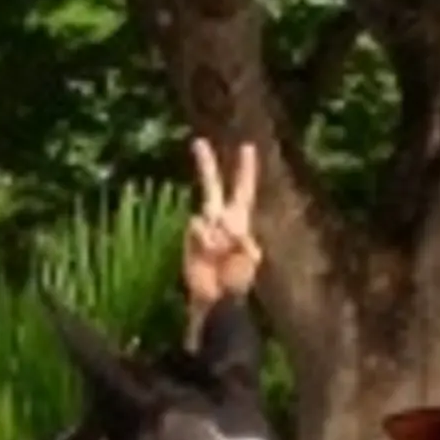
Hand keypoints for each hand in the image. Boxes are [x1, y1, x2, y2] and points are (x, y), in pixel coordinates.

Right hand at [182, 136, 260, 312]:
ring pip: (208, 213)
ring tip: (221, 254)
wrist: (216, 297)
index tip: (246, 147)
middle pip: (212, 185)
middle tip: (197, 141)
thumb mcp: (249, 258)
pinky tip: (208, 254)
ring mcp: (203, 227)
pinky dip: (206, 239)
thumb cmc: (237, 279)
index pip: (243, 189)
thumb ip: (242, 238)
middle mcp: (220, 218)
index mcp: (240, 220)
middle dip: (206, 164)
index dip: (245, 169)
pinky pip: (198, 227)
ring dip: (219, 233)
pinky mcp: (190, 237)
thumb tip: (223, 224)